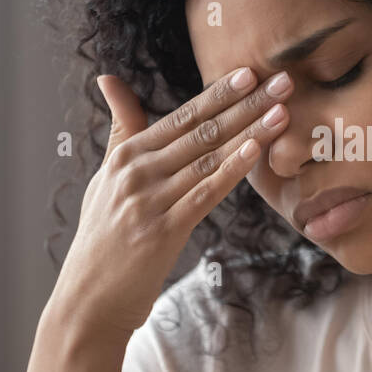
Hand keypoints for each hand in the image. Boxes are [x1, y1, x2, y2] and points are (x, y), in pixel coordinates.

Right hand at [48, 66, 294, 338]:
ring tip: (282, 111)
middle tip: (283, 80)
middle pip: (201, 130)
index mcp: (126, 155)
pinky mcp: (163, 231)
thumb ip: (120, 129)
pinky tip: (256, 151)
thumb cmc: (102, 238)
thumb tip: (108, 79)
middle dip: (246, 103)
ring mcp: (149, 200)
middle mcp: (136, 171)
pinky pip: (205, 194)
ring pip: (208, 157)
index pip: (182, 116)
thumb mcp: (105, 178)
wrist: (88, 300)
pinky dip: (231, 170)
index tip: (251, 71)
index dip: (219, 93)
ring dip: (250, 131)